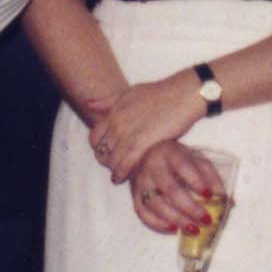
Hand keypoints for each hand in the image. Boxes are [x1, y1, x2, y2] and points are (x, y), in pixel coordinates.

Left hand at [88, 71, 203, 181]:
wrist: (183, 94)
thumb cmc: (161, 93)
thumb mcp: (130, 93)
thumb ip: (109, 101)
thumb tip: (88, 104)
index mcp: (114, 110)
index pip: (95, 136)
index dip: (98, 148)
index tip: (105, 153)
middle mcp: (118, 121)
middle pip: (102, 149)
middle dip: (105, 160)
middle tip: (112, 167)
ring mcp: (129, 132)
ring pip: (112, 158)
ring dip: (113, 169)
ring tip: (117, 176)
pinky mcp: (143, 141)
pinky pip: (126, 162)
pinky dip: (122, 172)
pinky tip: (122, 178)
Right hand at [125, 141, 223, 233]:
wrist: (146, 153)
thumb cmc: (177, 158)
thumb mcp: (196, 160)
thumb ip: (213, 178)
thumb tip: (228, 202)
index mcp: (171, 153)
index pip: (184, 166)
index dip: (196, 181)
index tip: (208, 195)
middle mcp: (154, 166)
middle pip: (170, 189)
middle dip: (190, 208)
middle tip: (206, 220)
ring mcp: (141, 181)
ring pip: (156, 204)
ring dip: (176, 219)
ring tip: (193, 229)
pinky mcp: (134, 194)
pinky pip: (142, 212)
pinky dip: (157, 224)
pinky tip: (172, 229)